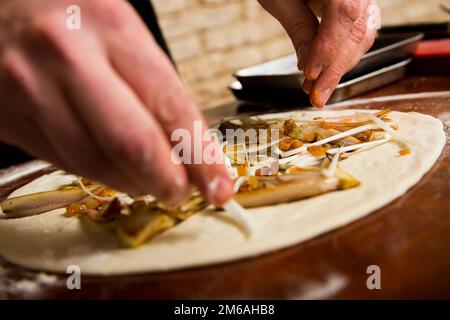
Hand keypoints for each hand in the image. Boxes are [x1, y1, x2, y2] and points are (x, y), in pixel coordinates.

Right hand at [0, 0, 232, 204]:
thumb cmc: (69, 15)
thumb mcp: (120, 29)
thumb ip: (155, 85)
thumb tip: (189, 147)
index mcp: (111, 26)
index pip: (170, 105)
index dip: (200, 156)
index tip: (219, 187)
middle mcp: (68, 57)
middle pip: (131, 143)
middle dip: (166, 181)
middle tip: (182, 193)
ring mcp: (31, 89)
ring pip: (96, 163)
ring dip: (133, 183)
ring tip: (151, 180)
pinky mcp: (9, 118)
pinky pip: (65, 162)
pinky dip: (100, 174)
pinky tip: (116, 169)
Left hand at [259, 0, 376, 106]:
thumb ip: (299, 28)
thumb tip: (308, 69)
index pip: (345, 13)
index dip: (328, 47)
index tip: (309, 74)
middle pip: (358, 30)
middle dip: (336, 68)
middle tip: (316, 96)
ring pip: (363, 36)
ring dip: (340, 68)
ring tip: (317, 90)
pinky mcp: (361, 7)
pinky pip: (358, 34)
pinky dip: (342, 57)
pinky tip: (325, 74)